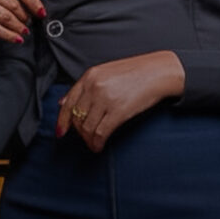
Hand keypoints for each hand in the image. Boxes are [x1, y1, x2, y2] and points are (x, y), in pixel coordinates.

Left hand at [57, 52, 184, 152]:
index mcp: (90, 75)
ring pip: (87, 127)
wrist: (158, 72)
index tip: (61, 132)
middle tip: (86, 138)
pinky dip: (97, 143)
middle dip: (79, 132)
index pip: (68, 102)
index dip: (62, 120)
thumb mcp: (106, 73)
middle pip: (77, 117)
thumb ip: (85, 87)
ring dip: (88, 140)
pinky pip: (100, 133)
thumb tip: (63, 102)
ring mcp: (105, 98)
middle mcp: (94, 86)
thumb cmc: (135, 72)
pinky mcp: (118, 111)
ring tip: (94, 143)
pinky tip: (99, 146)